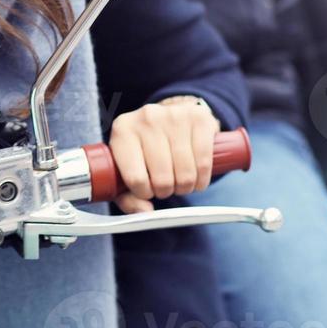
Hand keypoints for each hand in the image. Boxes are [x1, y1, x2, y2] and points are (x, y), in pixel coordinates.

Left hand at [106, 97, 219, 213]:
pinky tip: (196, 178)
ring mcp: (174, 116)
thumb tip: (145, 211)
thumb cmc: (145, 148)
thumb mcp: (126, 167)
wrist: (170, 115)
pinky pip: (203, 163)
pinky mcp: (198, 118)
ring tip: (180, 181)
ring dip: (185, 187)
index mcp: (122, 130)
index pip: (135, 178)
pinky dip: (202, 179)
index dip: (144, 193)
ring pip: (185, 174)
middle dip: (166, 191)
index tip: (148, 190)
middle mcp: (146, 118)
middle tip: (166, 186)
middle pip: (162, 178)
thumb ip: (127, 197)